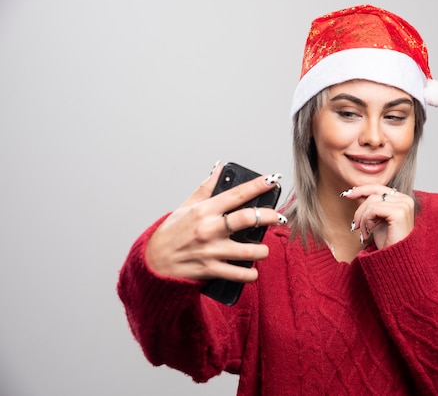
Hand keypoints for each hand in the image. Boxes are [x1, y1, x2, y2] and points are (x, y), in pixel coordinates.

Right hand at [145, 162, 285, 282]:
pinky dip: (250, 274)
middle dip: (269, 216)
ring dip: (263, 250)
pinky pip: (238, 274)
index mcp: (204, 210)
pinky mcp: (210, 270)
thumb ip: (205, 188)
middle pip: (247, 219)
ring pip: (248, 250)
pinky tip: (253, 271)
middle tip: (279, 217)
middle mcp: (209, 229)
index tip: (272, 180)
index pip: (236, 194)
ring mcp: (211, 251)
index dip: (257, 186)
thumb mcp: (184, 207)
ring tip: (264, 249)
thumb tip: (220, 168)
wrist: (153, 262)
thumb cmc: (170, 233)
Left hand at [341, 185, 413, 249]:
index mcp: (402, 199)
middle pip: (374, 193)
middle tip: (356, 225)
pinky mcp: (399, 213)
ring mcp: (404, 205)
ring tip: (364, 232)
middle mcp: (406, 200)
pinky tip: (368, 233)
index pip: (378, 188)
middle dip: (360, 209)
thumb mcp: (375, 219)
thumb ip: (369, 205)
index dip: (361, 190)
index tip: (347, 194)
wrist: (395, 259)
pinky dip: (366, 220)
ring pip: (372, 201)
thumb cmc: (388, 242)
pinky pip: (373, 209)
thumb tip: (355, 192)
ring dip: (362, 218)